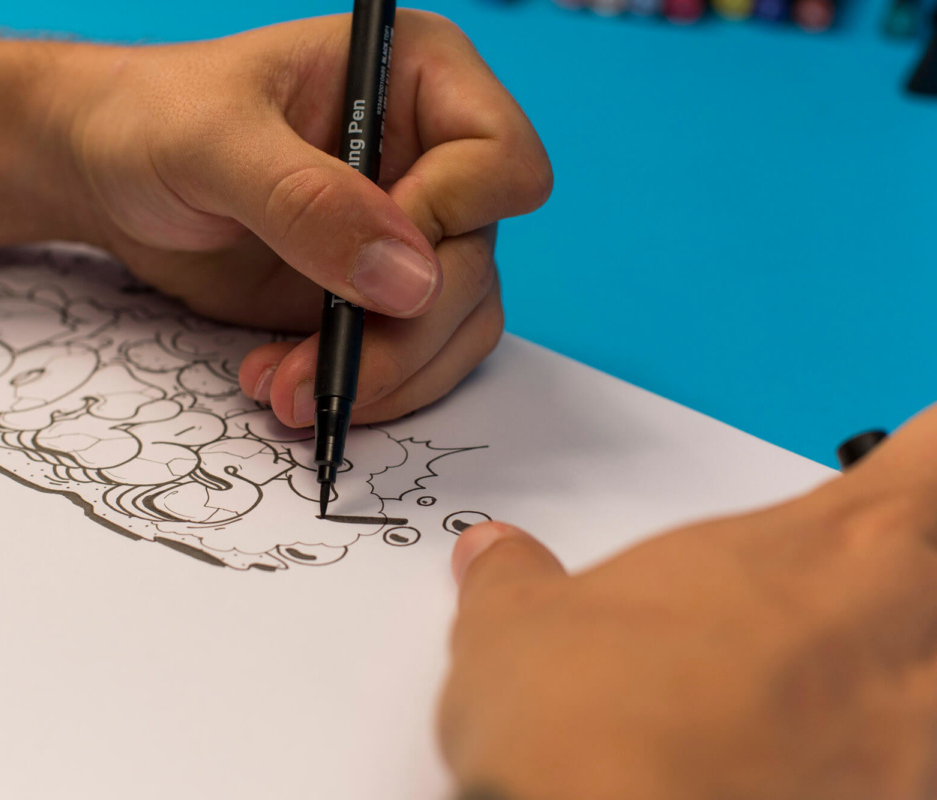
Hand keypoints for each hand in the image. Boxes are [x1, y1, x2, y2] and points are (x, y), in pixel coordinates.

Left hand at [45, 12, 549, 427]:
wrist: (103, 173)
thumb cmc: (149, 118)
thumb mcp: (214, 143)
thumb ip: (306, 200)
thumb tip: (407, 279)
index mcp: (417, 78)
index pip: (501, 162)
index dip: (449, 220)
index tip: (366, 258)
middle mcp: (429, 156)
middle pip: (478, 264)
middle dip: (400, 334)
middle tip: (318, 370)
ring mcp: (405, 233)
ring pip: (456, 326)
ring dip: (382, 376)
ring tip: (282, 387)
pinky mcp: (371, 293)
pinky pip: (410, 358)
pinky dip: (361, 385)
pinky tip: (283, 381)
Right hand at [440, 405, 936, 799]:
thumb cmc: (582, 730)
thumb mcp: (515, 629)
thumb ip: (516, 578)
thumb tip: (494, 558)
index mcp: (828, 551)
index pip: (931, 465)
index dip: (921, 464)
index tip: (900, 473)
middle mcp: (901, 638)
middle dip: (902, 574)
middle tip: (822, 598)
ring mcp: (919, 743)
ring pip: (932, 682)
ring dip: (891, 678)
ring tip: (791, 697)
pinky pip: (908, 773)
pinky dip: (870, 763)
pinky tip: (792, 773)